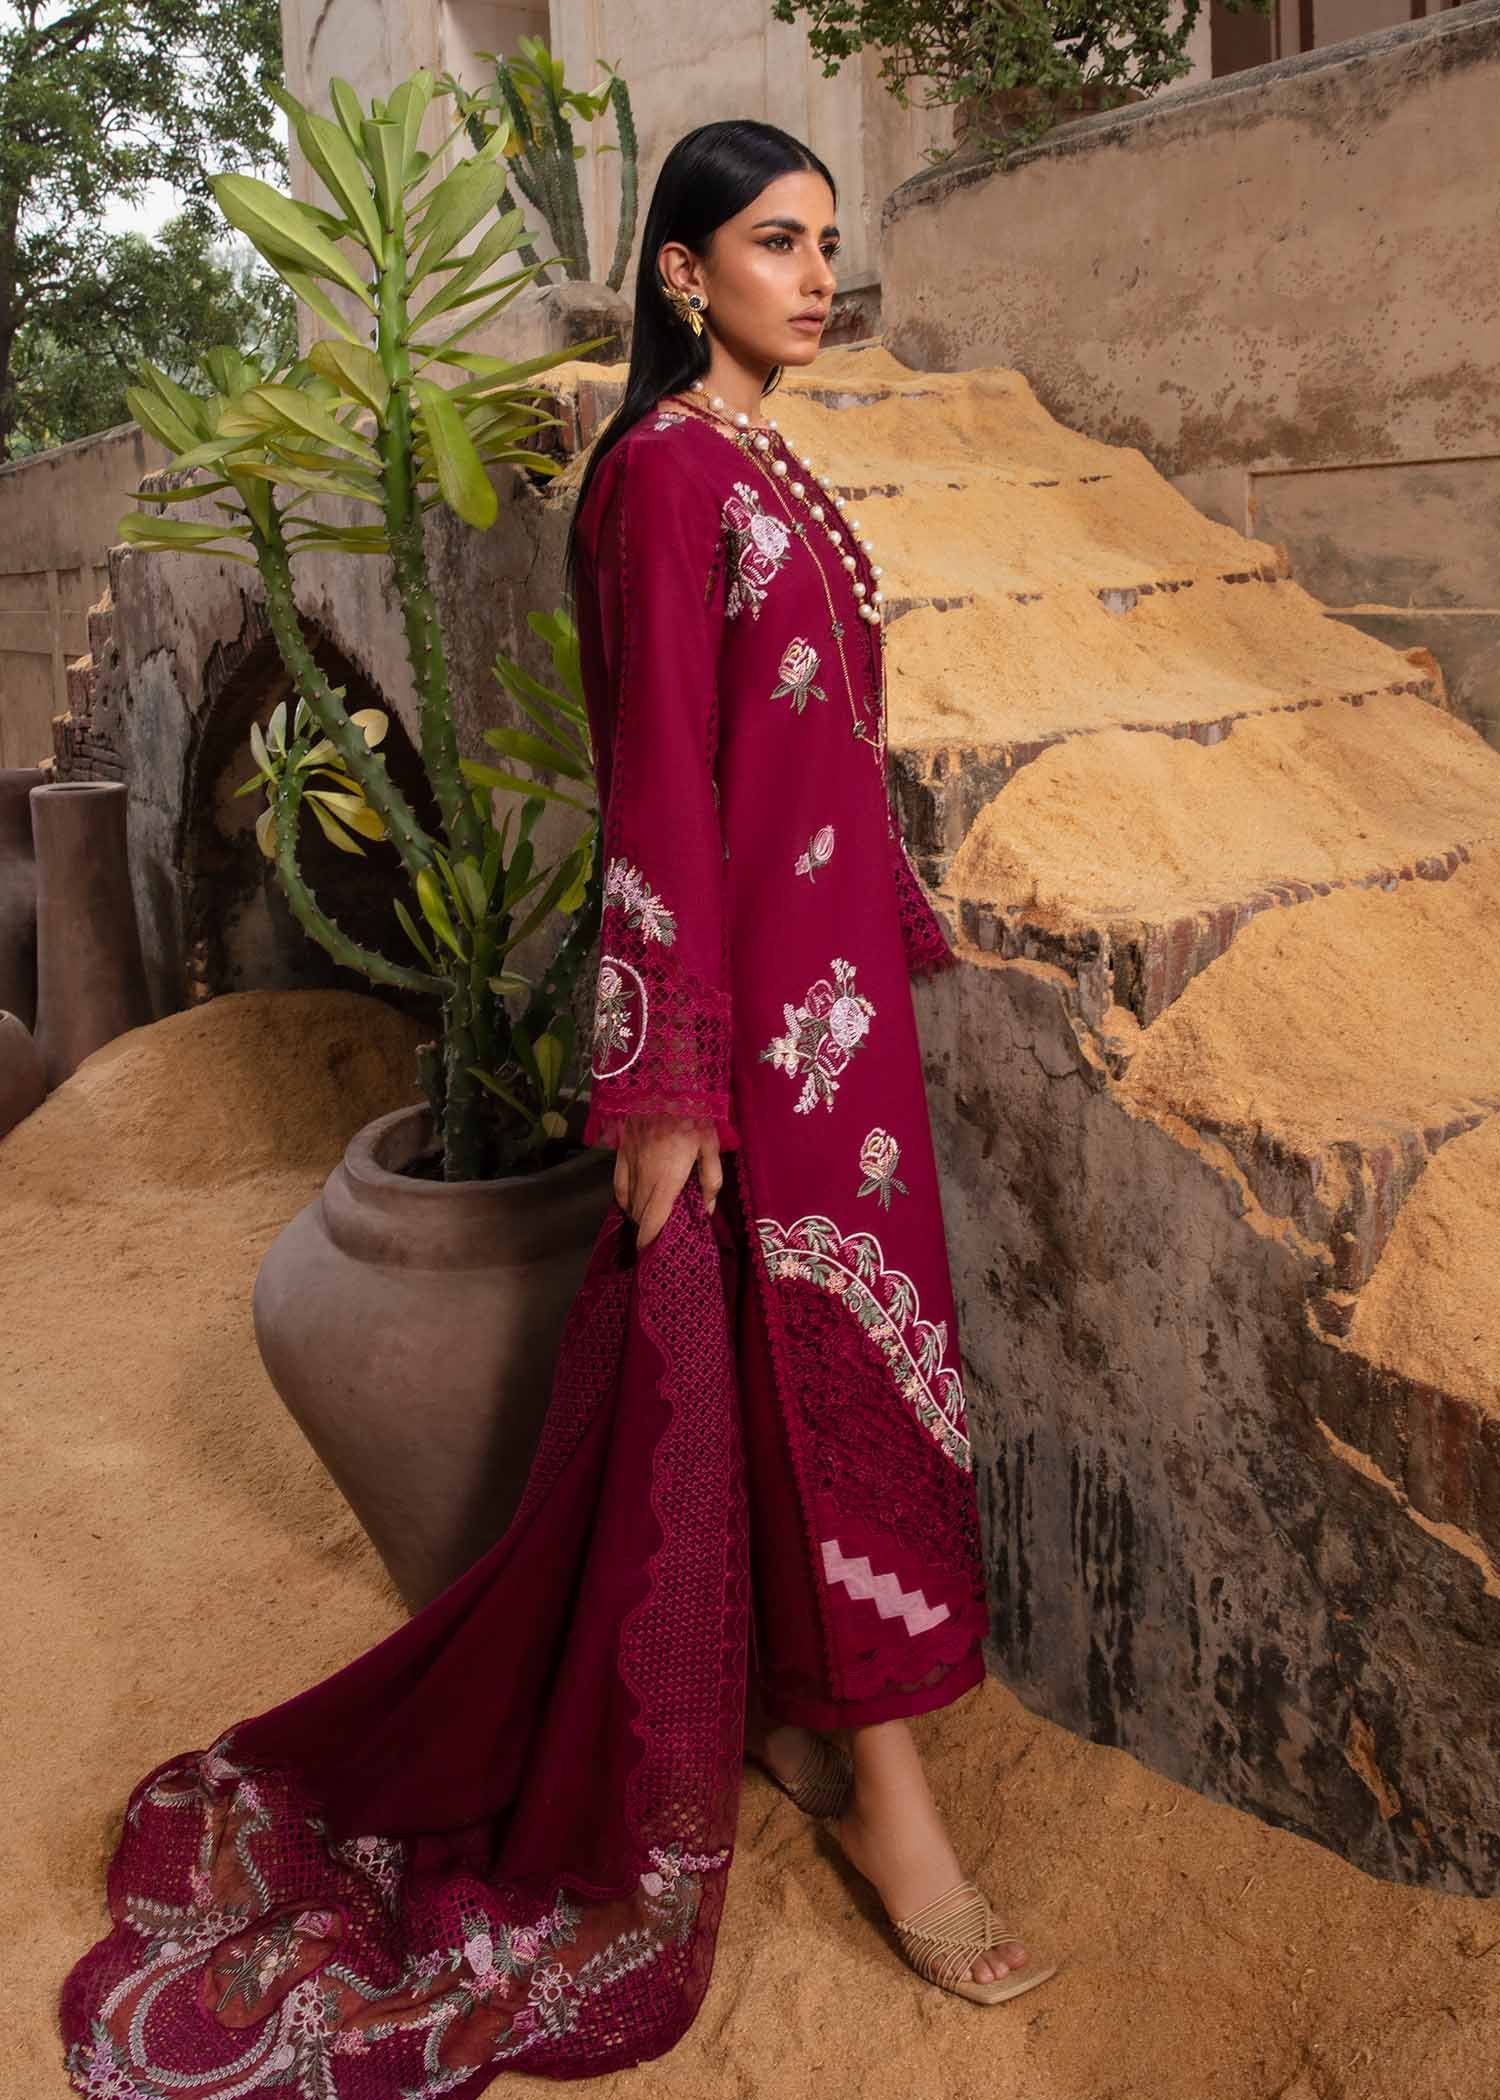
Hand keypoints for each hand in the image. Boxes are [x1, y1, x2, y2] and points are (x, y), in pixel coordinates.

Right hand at [615, 1112, 722, 1249]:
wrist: (663, 1084)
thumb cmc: (693, 1114)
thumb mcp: (711, 1146)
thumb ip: (711, 1180)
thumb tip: (707, 1209)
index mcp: (667, 1178)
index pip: (653, 1219)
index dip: (649, 1239)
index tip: (651, 1252)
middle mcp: (644, 1175)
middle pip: (641, 1214)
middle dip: (648, 1229)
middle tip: (660, 1236)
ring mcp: (629, 1164)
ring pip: (630, 1201)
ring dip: (639, 1215)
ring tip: (650, 1222)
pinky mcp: (621, 1154)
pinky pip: (618, 1185)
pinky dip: (624, 1199)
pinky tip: (631, 1205)